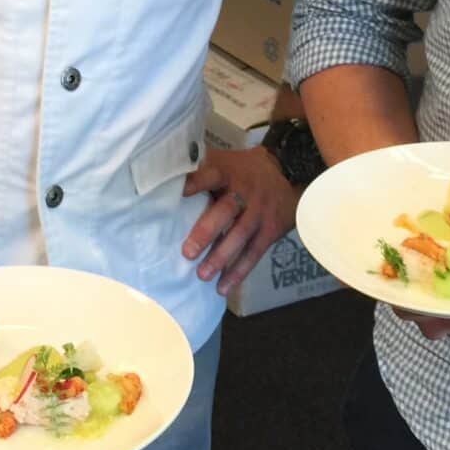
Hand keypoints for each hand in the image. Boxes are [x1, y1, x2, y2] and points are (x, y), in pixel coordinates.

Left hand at [181, 144, 295, 296]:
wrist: (288, 172)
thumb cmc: (243, 170)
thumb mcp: (225, 161)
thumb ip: (200, 166)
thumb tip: (161, 167)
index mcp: (228, 172)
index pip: (211, 175)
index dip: (197, 182)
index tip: (180, 192)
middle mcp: (244, 192)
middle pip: (226, 210)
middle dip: (206, 231)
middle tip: (187, 252)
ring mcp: (259, 212)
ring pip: (240, 235)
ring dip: (221, 257)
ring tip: (202, 275)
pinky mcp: (270, 230)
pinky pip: (254, 253)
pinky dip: (238, 272)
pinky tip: (222, 287)